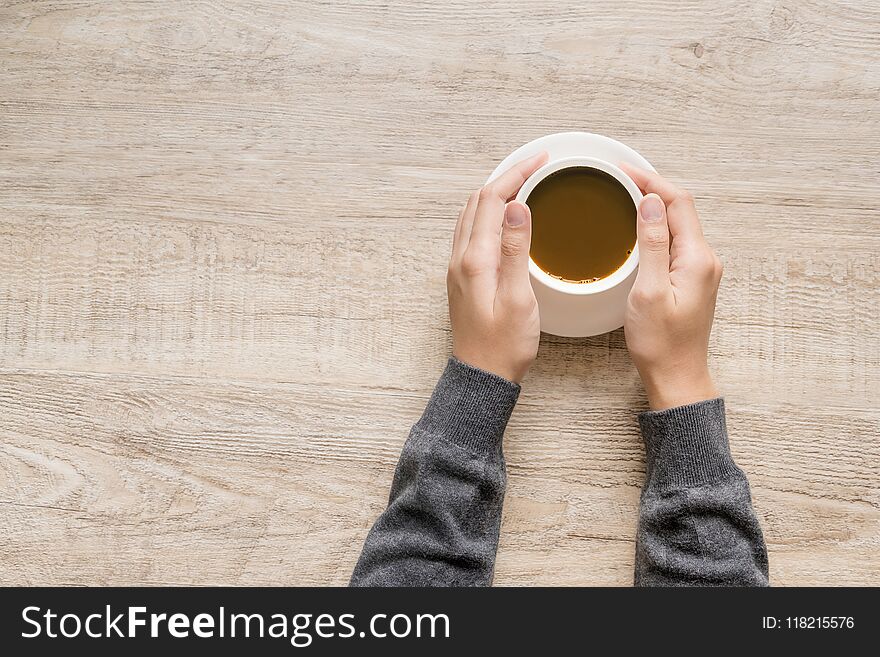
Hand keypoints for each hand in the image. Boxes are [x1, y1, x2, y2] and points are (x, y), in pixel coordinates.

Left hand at [447, 151, 548, 382]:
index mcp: (475, 259)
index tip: (541, 161)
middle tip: (536, 167)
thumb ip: (516, 250)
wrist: (481, 375)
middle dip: (506, 177)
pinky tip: (505, 218)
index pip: (492, 199)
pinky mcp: (462, 277)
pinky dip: (488, 213)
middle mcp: (461, 258)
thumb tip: (517, 207)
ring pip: (472, 214)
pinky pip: (472, 231)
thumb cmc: (503, 345)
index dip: (516, 173)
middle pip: (479, 201)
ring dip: (495, 193)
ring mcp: (458, 267)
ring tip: (523, 183)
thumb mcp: (518, 298)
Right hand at [620, 164, 722, 409]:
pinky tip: (637, 226)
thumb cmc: (660, 343)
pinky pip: (674, 241)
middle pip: (679, 209)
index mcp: (697, 258)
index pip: (677, 203)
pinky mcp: (691, 279)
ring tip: (623, 194)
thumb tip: (651, 203)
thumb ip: (652, 244)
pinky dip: (655, 226)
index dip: (650, 181)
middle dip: (651, 188)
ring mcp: (700, 270)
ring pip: (677, 224)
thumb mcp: (648, 291)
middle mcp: (705, 259)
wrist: (676, 376)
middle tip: (618, 178)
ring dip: (653, 206)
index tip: (622, 170)